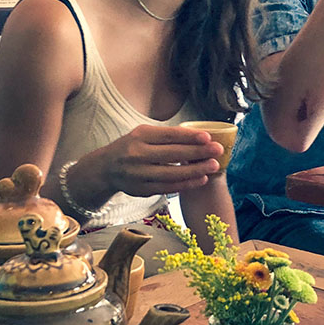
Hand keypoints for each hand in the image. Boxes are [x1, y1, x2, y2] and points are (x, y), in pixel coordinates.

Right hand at [90, 124, 223, 198]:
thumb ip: (166, 136)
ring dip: (196, 170)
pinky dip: (186, 184)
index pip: (168, 136)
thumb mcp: (143, 134)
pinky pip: (168, 187)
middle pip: (172, 154)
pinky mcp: (142, 189)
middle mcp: (137, 154)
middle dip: (198, 152)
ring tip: (214, 165)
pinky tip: (201, 179)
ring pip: (172, 174)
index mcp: (140, 136)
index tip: (208, 137)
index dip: (189, 137)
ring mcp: (139, 174)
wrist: (106, 168)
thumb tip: (198, 136)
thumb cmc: (132, 147)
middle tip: (218, 151)